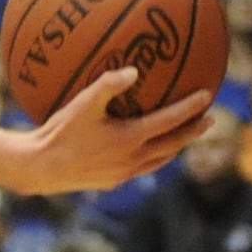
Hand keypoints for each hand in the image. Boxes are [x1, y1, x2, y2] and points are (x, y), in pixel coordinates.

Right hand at [18, 69, 210, 193]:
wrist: (42, 167)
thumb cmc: (60, 132)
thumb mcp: (82, 103)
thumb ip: (108, 84)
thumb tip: (134, 70)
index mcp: (131, 137)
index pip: (170, 121)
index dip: (190, 107)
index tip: (207, 95)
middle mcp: (134, 158)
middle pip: (174, 144)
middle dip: (193, 131)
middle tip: (209, 120)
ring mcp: (125, 173)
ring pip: (162, 160)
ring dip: (177, 147)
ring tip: (185, 137)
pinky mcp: (115, 182)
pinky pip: (145, 169)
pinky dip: (157, 158)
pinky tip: (149, 153)